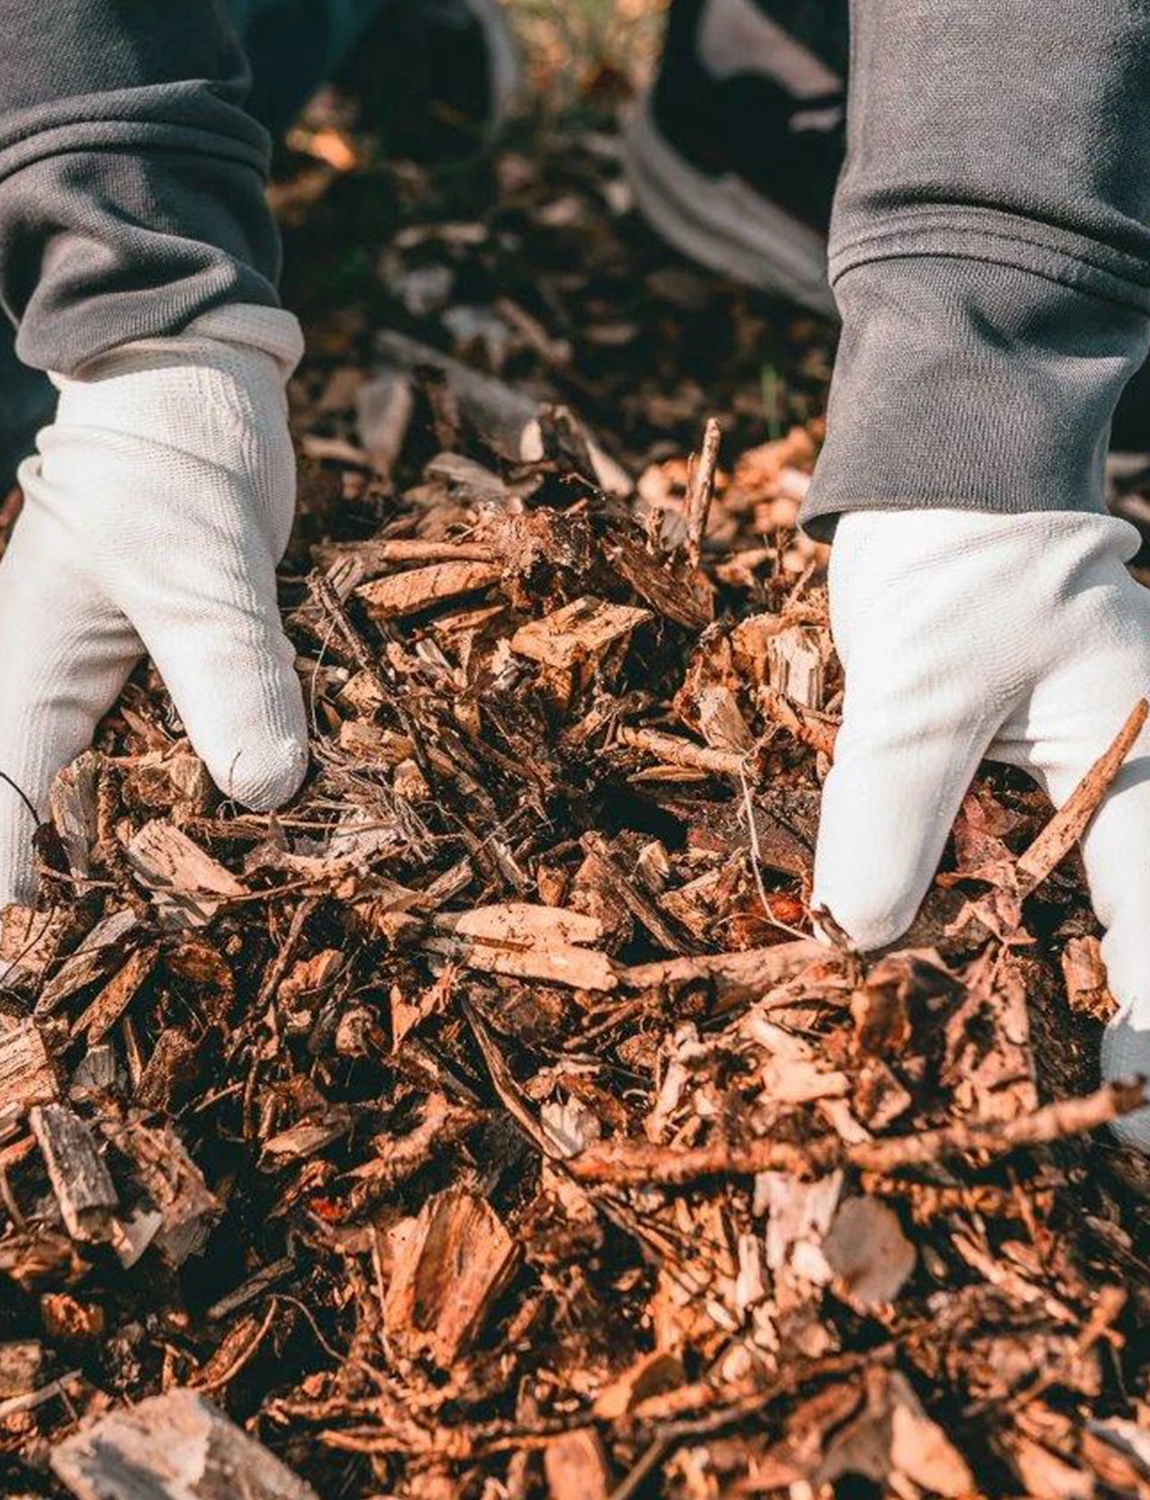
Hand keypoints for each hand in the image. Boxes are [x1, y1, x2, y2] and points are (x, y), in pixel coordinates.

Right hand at [0, 305, 307, 994]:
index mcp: (31, 673)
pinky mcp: (134, 659)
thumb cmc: (175, 463)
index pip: (3, 813)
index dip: (7, 908)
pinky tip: (146, 847)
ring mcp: (81, 671)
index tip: (12, 995)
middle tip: (9, 996)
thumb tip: (264, 794)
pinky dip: (109, 811)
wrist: (188, 381)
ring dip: (39, 866)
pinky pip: (104, 753)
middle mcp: (40, 682)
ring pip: (37, 787)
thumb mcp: (201, 566)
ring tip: (56, 947)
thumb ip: (227, 669)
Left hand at [811, 508, 1149, 1148]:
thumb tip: (855, 937)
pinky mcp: (1027, 783)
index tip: (1126, 1126)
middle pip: (1133, 927)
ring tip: (1006, 1068)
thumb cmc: (953, 565)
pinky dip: (977, 917)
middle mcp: (1135, 784)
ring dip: (1039, 977)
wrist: (943, 489)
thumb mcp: (918, 687)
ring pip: (1072, 909)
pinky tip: (939, 962)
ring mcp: (1085, 787)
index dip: (1146, 1035)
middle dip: (1110, 1016)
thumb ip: (891, 809)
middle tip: (1084, 1129)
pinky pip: (1016, 872)